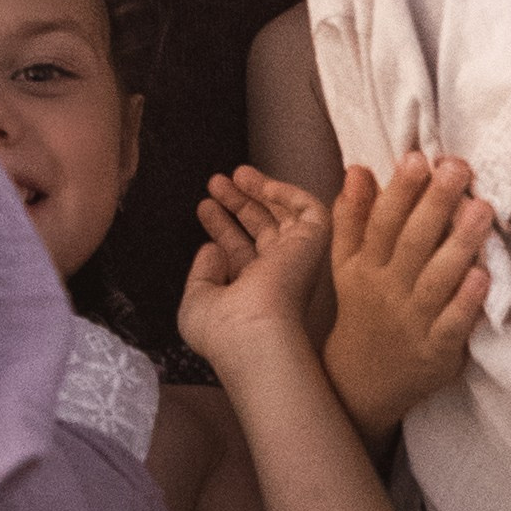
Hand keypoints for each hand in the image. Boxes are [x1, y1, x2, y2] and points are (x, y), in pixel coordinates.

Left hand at [179, 167, 332, 373]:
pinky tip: (259, 183)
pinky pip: (309, 209)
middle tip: (215, 183)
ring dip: (259, 190)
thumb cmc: (223, 330)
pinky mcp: (313, 243)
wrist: (253, 336)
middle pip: (261, 230)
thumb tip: (212, 248)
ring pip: (284, 217)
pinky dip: (287, 192)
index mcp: (253, 293)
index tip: (204, 207)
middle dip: (238, 204)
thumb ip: (201, 274)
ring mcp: (297, 260)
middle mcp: (278, 276)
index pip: (241, 252)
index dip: (223, 227)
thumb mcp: (197, 302)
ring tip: (232, 174)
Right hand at [320, 154, 491, 439]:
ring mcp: (413, 321)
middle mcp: (388, 290)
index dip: (400, 190)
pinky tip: (483, 275)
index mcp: (366, 266)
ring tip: (482, 208)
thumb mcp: (346, 264)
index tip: (418, 158)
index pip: (382, 222)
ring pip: (437, 279)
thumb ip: (353, 217)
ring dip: (460, 244)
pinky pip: (454, 325)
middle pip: (412, 242)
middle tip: (458, 167)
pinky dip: (467, 302)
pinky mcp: (438, 350)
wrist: (363, 382)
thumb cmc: (363, 308)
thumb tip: (359, 169)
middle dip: (435, 203)